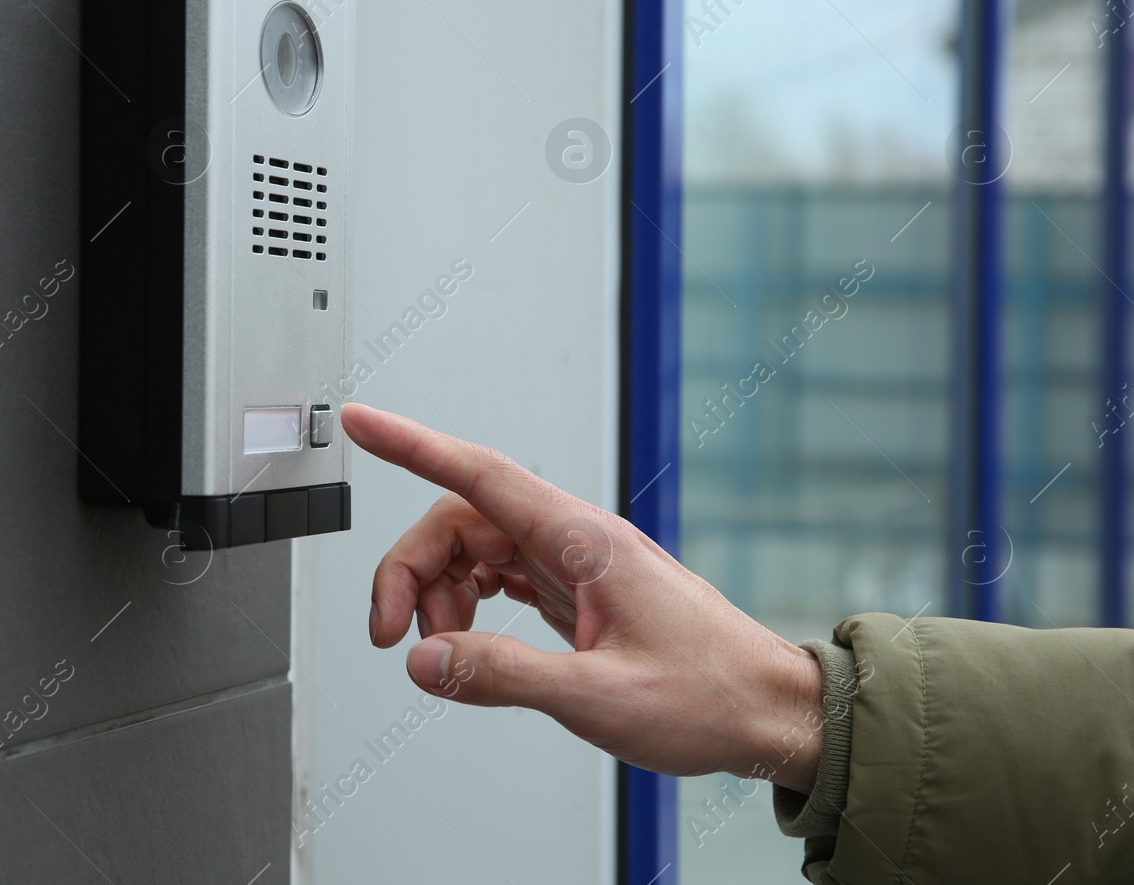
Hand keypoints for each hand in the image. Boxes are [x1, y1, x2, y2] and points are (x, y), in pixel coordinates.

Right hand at [343, 403, 824, 791]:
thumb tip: (426, 662)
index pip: (479, 475)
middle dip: (412, 569)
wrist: (768, 711)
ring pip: (476, 548)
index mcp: (582, 542)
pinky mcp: (577, 590)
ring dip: (439, 594)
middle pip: (461, 519)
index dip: (412, 444)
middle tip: (392, 636)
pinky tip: (470, 643)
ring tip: (443, 654)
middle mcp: (575, 540)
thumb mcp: (598, 697)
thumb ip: (504, 676)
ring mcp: (576, 563)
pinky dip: (469, 605)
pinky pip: (500, 576)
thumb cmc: (710, 695)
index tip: (364, 422)